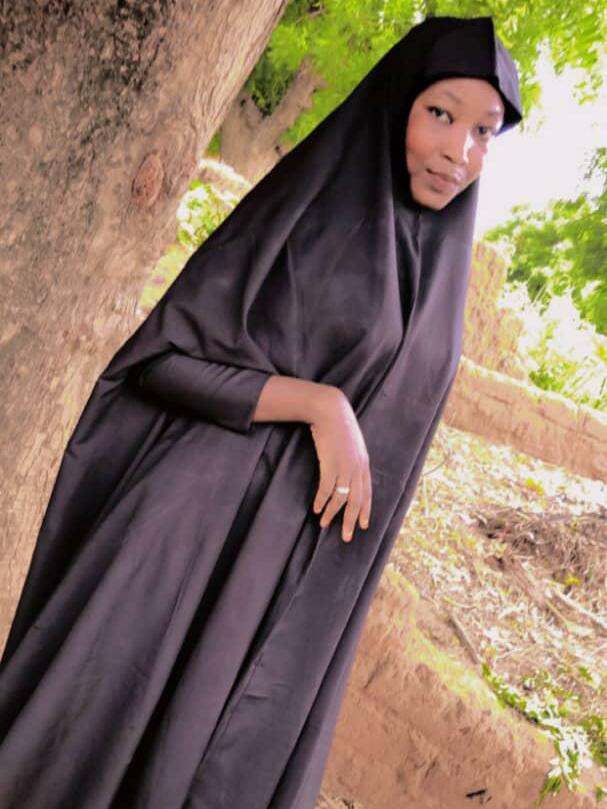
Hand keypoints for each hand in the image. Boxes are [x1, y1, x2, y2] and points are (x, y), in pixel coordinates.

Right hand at [308, 387, 371, 541]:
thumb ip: (352, 460)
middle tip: (346, 537)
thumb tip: (348, 475)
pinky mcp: (331, 464)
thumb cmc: (338, 426)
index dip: (365, 511)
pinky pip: (326, 489)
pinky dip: (321, 501)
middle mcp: (357, 468)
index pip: (367, 493)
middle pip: (356, 501)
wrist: (330, 410)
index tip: (363, 526)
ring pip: (341, 498)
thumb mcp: (351, 444)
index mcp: (364, 464)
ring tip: (323, 523)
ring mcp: (345, 467)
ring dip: (332, 513)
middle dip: (351, 521)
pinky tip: (316, 508)